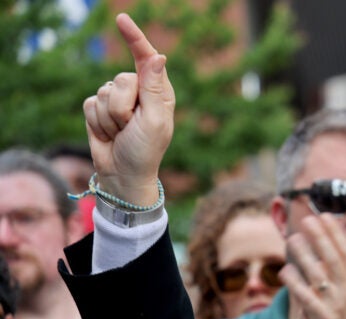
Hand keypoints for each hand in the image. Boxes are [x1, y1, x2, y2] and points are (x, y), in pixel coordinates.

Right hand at [82, 14, 174, 205]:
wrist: (123, 175)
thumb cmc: (145, 151)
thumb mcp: (154, 121)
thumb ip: (153, 88)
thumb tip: (158, 56)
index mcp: (158, 91)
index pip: (145, 58)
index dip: (134, 38)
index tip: (122, 19)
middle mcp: (138, 91)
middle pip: (119, 79)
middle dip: (122, 107)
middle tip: (131, 127)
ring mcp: (117, 99)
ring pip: (102, 92)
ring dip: (110, 118)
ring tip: (121, 133)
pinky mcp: (99, 109)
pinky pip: (89, 104)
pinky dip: (97, 122)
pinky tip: (108, 135)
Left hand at [279, 213, 345, 318]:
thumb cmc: (345, 311)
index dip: (336, 233)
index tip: (324, 215)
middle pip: (334, 260)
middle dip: (321, 238)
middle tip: (306, 220)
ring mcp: (336, 305)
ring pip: (320, 276)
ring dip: (305, 256)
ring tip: (292, 239)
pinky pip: (307, 299)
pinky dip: (296, 284)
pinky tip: (285, 271)